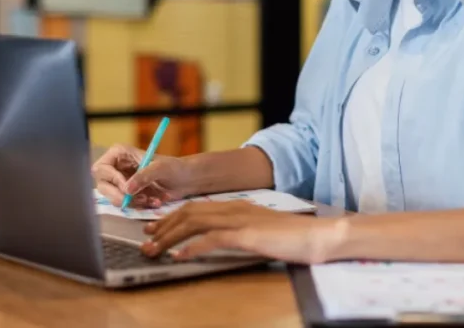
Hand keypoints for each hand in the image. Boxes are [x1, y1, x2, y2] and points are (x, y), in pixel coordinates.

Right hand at [91, 144, 193, 208]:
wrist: (186, 180)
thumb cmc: (175, 168)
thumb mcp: (160, 168)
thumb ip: (143, 176)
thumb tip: (127, 189)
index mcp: (120, 154)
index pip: (101, 168)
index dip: (112, 180)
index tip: (127, 187)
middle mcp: (116, 167)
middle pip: (103, 186)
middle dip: (120, 195)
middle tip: (139, 198)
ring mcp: (121, 182)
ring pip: (113, 198)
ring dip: (132, 202)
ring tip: (150, 199)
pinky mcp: (128, 195)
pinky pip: (125, 205)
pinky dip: (139, 206)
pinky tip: (153, 201)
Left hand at [141, 201, 345, 263]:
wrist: (318, 236)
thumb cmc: (294, 237)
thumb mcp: (261, 231)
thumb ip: (240, 232)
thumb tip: (220, 240)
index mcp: (237, 206)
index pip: (196, 208)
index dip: (172, 218)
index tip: (155, 229)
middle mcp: (235, 208)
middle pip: (189, 213)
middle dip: (164, 226)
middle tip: (145, 240)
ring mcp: (240, 220)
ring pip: (194, 223)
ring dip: (170, 237)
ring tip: (153, 250)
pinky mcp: (247, 234)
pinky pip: (212, 238)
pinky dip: (191, 247)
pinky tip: (179, 257)